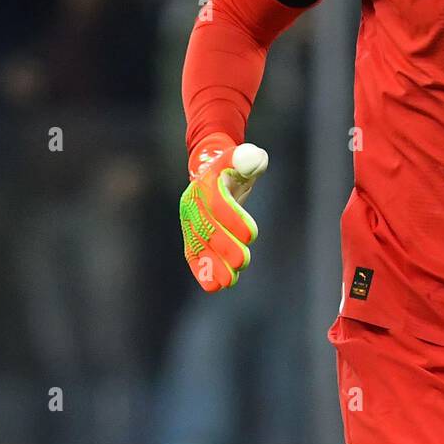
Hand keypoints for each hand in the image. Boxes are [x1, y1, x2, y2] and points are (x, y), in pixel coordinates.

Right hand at [178, 134, 267, 291]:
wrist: (213, 172)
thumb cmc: (237, 165)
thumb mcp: (245, 157)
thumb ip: (250, 159)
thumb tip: (253, 161)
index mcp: (207, 182)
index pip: (218, 202)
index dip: (234, 219)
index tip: (252, 236)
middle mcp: (193, 202)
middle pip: (208, 227)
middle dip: (225, 247)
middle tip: (243, 262)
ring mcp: (189, 220)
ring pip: (200, 245)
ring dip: (214, 265)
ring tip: (230, 282)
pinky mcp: (191, 234)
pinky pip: (193, 254)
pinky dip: (202, 270)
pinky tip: (214, 286)